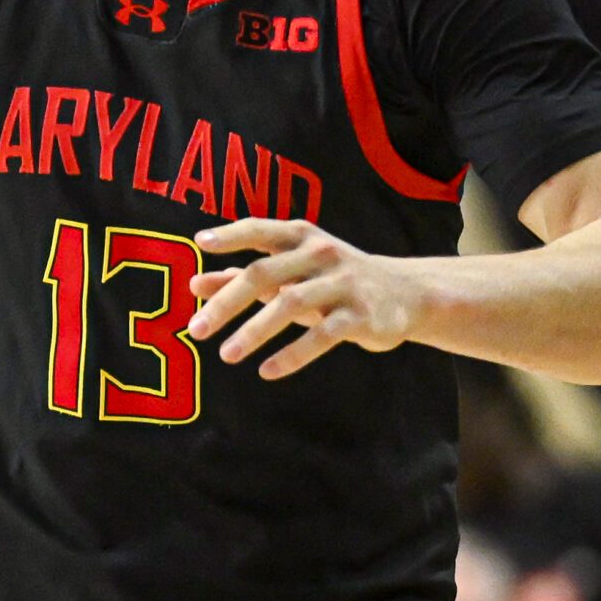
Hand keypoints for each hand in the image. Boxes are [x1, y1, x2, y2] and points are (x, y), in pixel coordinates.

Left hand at [187, 218, 422, 380]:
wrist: (406, 294)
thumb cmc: (332, 280)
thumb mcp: (290, 272)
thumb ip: (242, 276)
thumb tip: (193, 284)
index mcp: (299, 237)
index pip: (259, 229)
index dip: (230, 236)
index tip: (200, 244)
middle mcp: (320, 253)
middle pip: (264, 273)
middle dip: (226, 303)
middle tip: (195, 330)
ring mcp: (342, 282)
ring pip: (290, 304)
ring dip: (253, 332)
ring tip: (226, 355)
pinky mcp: (360, 315)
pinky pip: (321, 335)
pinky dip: (292, 355)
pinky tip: (267, 371)